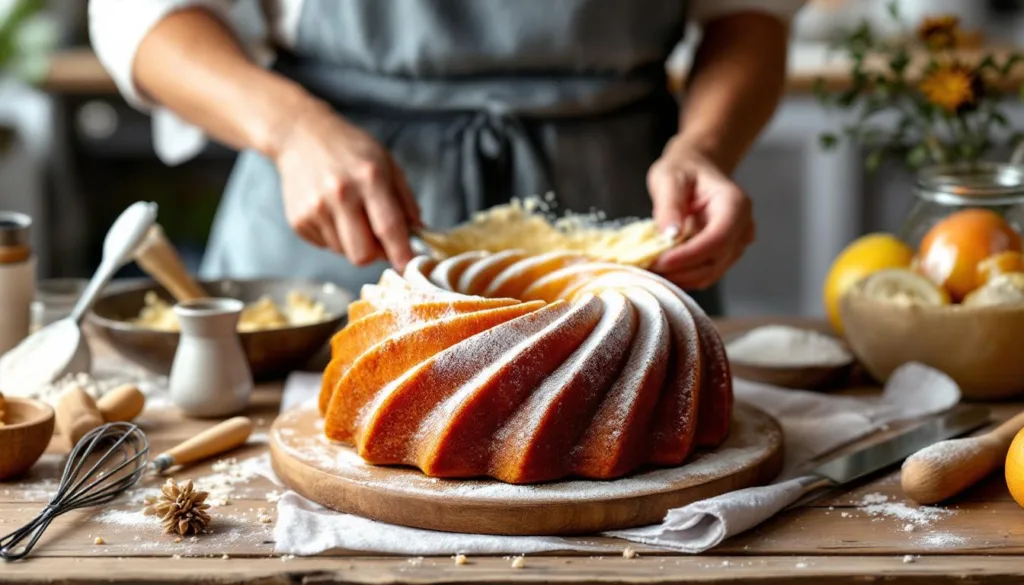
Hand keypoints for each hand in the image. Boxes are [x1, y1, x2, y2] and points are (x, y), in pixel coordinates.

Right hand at [273, 100, 421, 269]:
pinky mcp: (298, 220)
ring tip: (352, 215)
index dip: (402, 254)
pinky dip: (335, 237)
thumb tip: (420, 236)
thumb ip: (406, 202)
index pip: (389, 228)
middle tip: (380, 240)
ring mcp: (315, 208)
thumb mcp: (387, 164)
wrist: (301, 135)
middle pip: (363, 254)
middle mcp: (340, 194)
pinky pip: (326, 246)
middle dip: (376, 254)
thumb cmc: (351, 149)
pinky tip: (333, 213)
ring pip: (344, 253)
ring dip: (354, 242)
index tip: (410, 266)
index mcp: (369, 177)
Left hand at [647, 137, 754, 289]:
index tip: (661, 261)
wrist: (696, 170)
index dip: (690, 255)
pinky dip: (683, 277)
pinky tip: (662, 269)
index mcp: (735, 204)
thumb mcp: (669, 178)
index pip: (719, 238)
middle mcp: (743, 228)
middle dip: (681, 270)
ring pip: (710, 274)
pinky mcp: (723, 257)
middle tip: (647, 267)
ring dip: (680, 277)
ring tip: (651, 269)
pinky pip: (705, 275)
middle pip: (716, 261)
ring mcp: (735, 245)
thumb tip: (670, 235)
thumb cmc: (683, 170)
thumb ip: (669, 205)